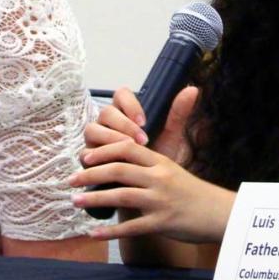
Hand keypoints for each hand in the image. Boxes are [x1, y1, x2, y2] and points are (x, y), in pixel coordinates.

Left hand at [70, 139, 233, 243]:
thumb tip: (119, 158)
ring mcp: (160, 200)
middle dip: (90, 174)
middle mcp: (159, 178)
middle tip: (71, 180)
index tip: (84, 157)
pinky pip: (132, 227)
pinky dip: (111, 231)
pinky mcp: (162, 222)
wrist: (219, 212)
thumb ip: (147, 163)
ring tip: (75, 201)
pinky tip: (94, 233)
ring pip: (121, 195)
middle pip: (118, 169)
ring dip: (94, 198)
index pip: (126, 149)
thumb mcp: (172, 168)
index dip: (102, 151)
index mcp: (159, 162)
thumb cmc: (192, 192)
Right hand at [82, 86, 198, 164]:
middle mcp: (107, 124)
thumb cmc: (156, 160)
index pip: (121, 95)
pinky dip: (98, 158)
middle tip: (140, 139)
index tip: (144, 121)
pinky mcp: (88, 160)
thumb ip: (178, 113)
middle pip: (106, 112)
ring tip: (127, 150)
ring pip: (92, 130)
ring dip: (110, 139)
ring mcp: (95, 141)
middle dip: (122, 124)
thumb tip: (193, 89)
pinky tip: (112, 165)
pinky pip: (85, 154)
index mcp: (124, 113)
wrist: (150, 190)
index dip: (130, 104)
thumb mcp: (170, 137)